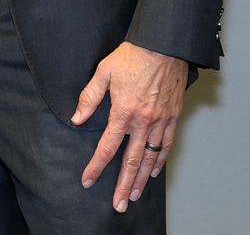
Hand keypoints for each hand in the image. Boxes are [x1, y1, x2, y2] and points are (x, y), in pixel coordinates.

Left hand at [70, 42, 188, 213]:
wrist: (164, 43)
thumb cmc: (133, 55)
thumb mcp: (104, 72)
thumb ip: (89, 97)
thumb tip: (76, 118)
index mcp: (124, 111)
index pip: (107, 147)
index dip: (96, 166)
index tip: (88, 181)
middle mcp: (143, 121)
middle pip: (131, 161)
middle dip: (123, 185)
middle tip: (118, 205)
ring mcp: (161, 121)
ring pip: (150, 158)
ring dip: (142, 179)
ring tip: (134, 195)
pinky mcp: (173, 116)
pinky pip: (167, 145)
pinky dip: (160, 161)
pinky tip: (154, 171)